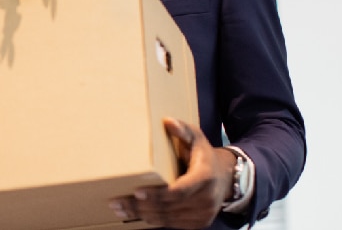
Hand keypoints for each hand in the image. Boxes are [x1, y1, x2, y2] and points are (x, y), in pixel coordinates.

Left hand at [108, 117, 235, 228]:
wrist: (225, 177)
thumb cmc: (204, 155)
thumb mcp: (196, 138)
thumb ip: (183, 130)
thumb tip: (168, 121)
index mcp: (204, 177)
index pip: (179, 191)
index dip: (158, 194)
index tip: (137, 192)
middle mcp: (206, 199)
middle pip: (169, 207)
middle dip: (140, 206)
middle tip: (116, 202)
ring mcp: (203, 214)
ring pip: (168, 219)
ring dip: (142, 215)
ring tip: (120, 209)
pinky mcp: (198, 223)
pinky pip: (172, 224)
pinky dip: (153, 220)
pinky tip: (136, 215)